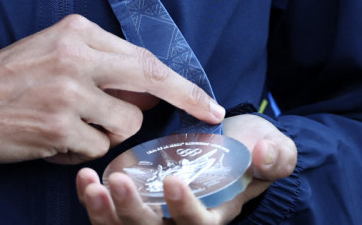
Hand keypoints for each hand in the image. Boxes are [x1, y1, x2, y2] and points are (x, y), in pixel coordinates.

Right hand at [0, 14, 224, 163]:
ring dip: (106, 134)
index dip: (180, 81)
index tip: (208, 99)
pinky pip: (95, 149)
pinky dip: (79, 153)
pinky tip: (52, 142)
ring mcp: (67, 92)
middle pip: (149, 80)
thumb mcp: (50, 52)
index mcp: (75, 31)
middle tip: (208, 114)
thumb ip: (98, 63)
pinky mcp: (56, 126)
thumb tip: (148, 91)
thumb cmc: (2, 81)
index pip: (143, 56)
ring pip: (125, 124)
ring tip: (69, 128)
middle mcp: (74, 56)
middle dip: (185, 99)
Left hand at [75, 113, 296, 223]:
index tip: (172, 181)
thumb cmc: (251, 148)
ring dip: (104, 213)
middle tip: (117, 182)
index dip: (185, 210)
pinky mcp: (132, 205)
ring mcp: (154, 217)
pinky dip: (93, 201)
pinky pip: (109, 215)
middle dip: (133, 212)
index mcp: (215, 216)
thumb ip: (277, 156)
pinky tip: (85, 180)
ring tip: (92, 185)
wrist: (230, 143)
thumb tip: (265, 152)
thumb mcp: (274, 148)